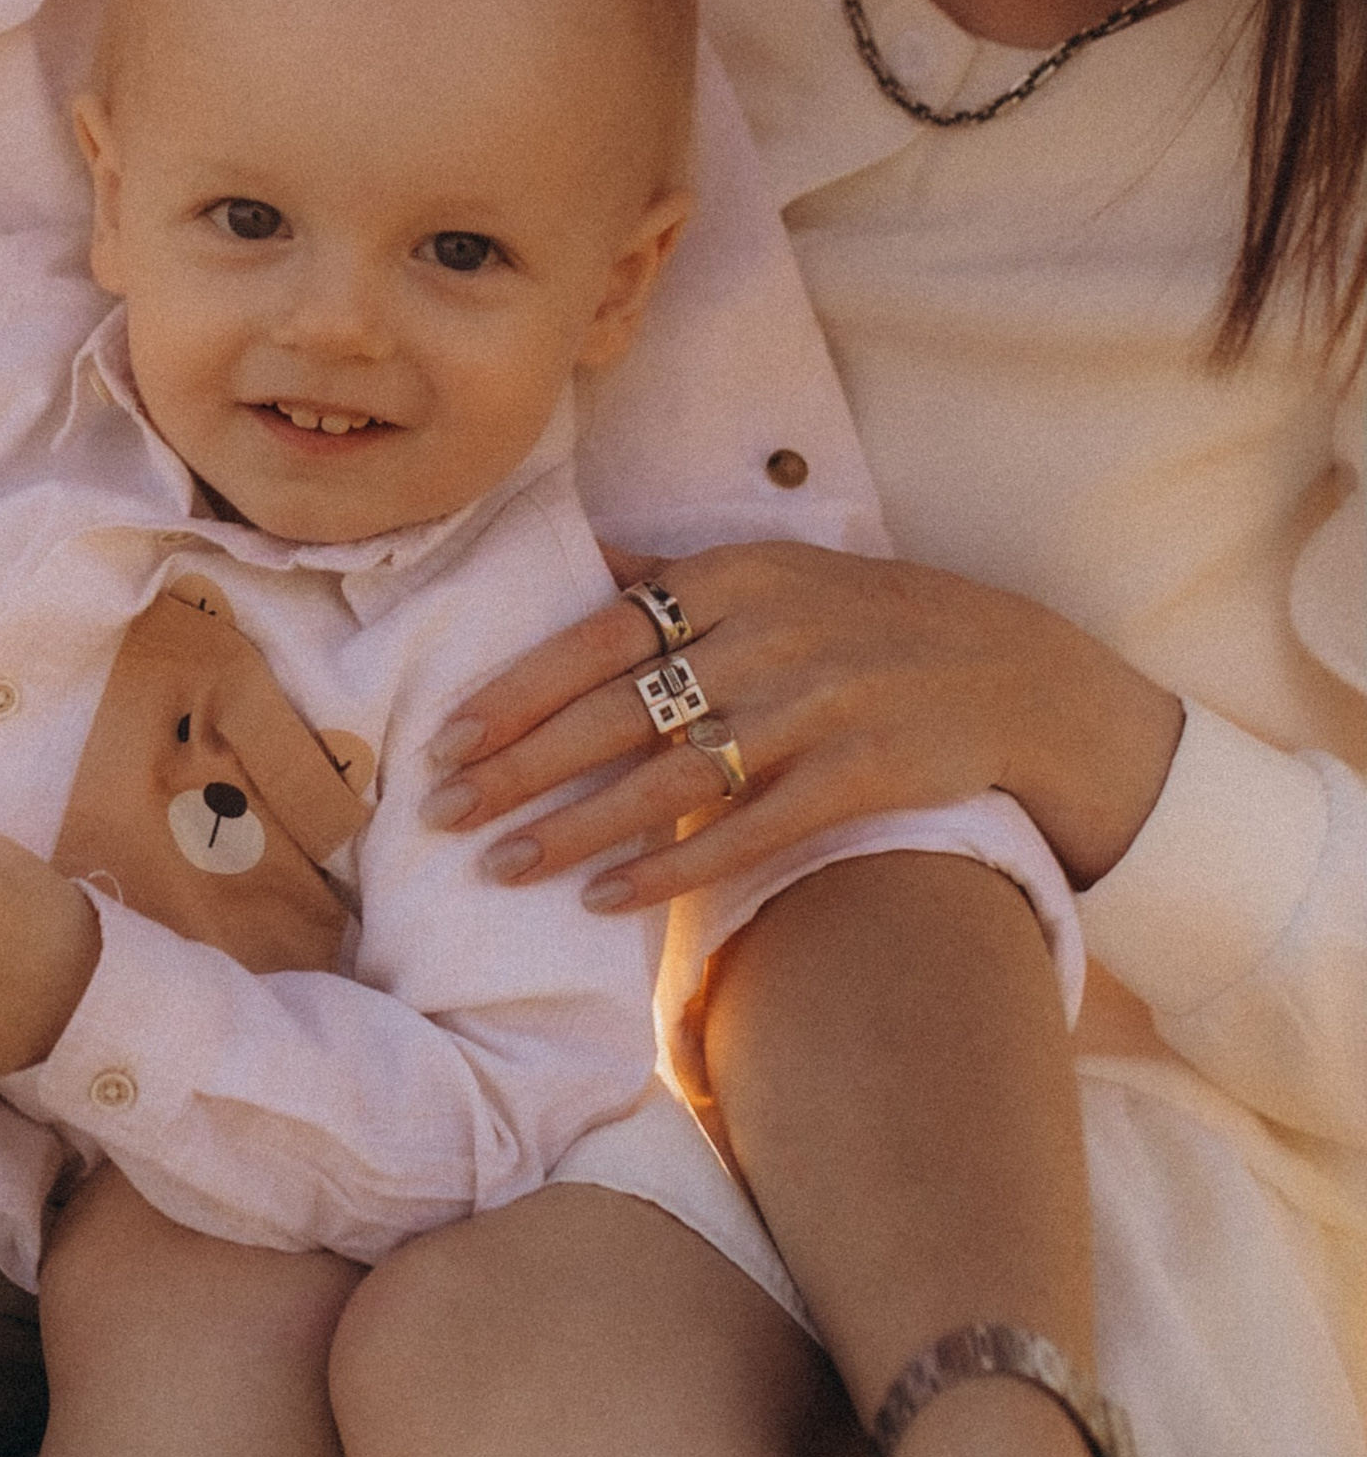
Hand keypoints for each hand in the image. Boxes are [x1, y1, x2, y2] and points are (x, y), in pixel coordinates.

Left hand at [421, 540, 1183, 913]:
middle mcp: (766, 636)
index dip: (517, 691)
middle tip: (443, 814)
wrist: (1013, 671)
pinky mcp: (858, 776)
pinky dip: (669, 868)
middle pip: (616, 711)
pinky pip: (744, 830)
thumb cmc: (870, 620)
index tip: (447, 737)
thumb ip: (672, 573)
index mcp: (732, 576)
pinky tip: (605, 898)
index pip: (596, 635)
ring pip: (668, 779)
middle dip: (519, 769)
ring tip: (502, 866)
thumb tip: (576, 558)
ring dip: (574, 829)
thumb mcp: (774, 568)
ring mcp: (815, 708)